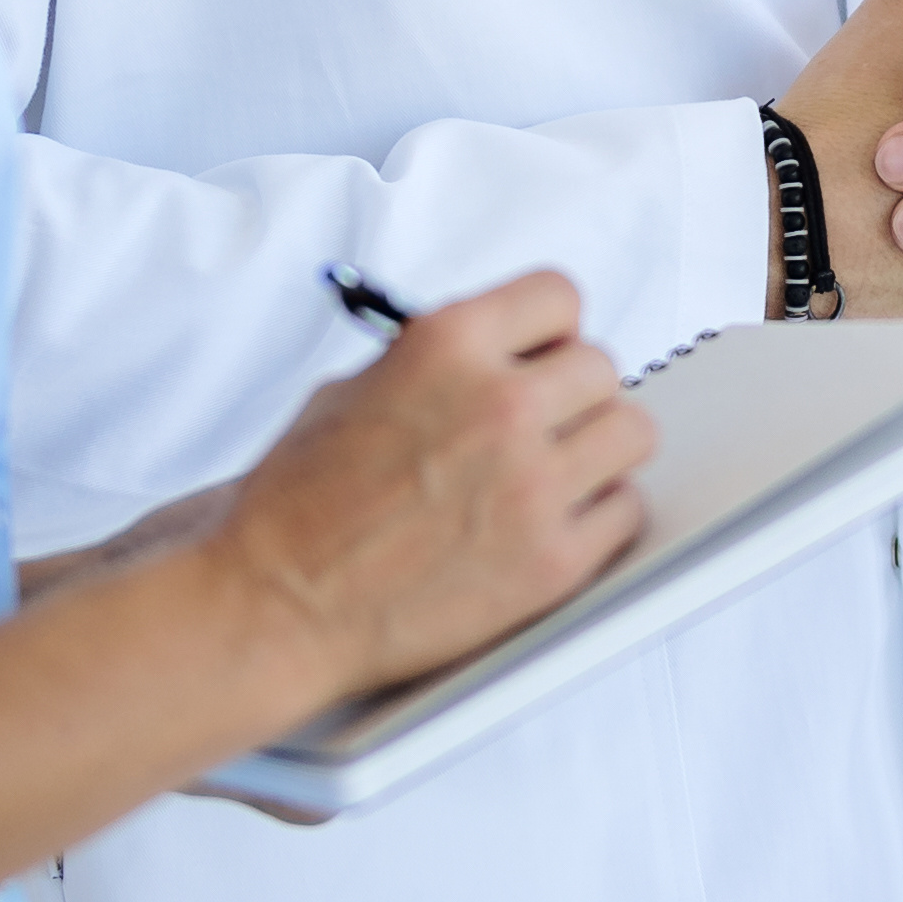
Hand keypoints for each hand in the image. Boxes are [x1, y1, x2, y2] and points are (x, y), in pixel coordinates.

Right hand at [211, 269, 652, 698]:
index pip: (558, 296)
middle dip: (570, 396)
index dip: (548, 331)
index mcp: (448, 344)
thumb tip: (502, 356)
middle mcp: (500, 403)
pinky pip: (626, 510)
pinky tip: (552, 523)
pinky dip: (597, 517)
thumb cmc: (295, 506)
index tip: (543, 354)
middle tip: (539, 427)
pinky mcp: (551, 559)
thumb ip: (438, 364)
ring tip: (554, 474)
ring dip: (597, 450)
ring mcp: (532, 483)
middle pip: (601, 367)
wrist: (270, 605)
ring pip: (632, 433)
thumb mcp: (353, 390)